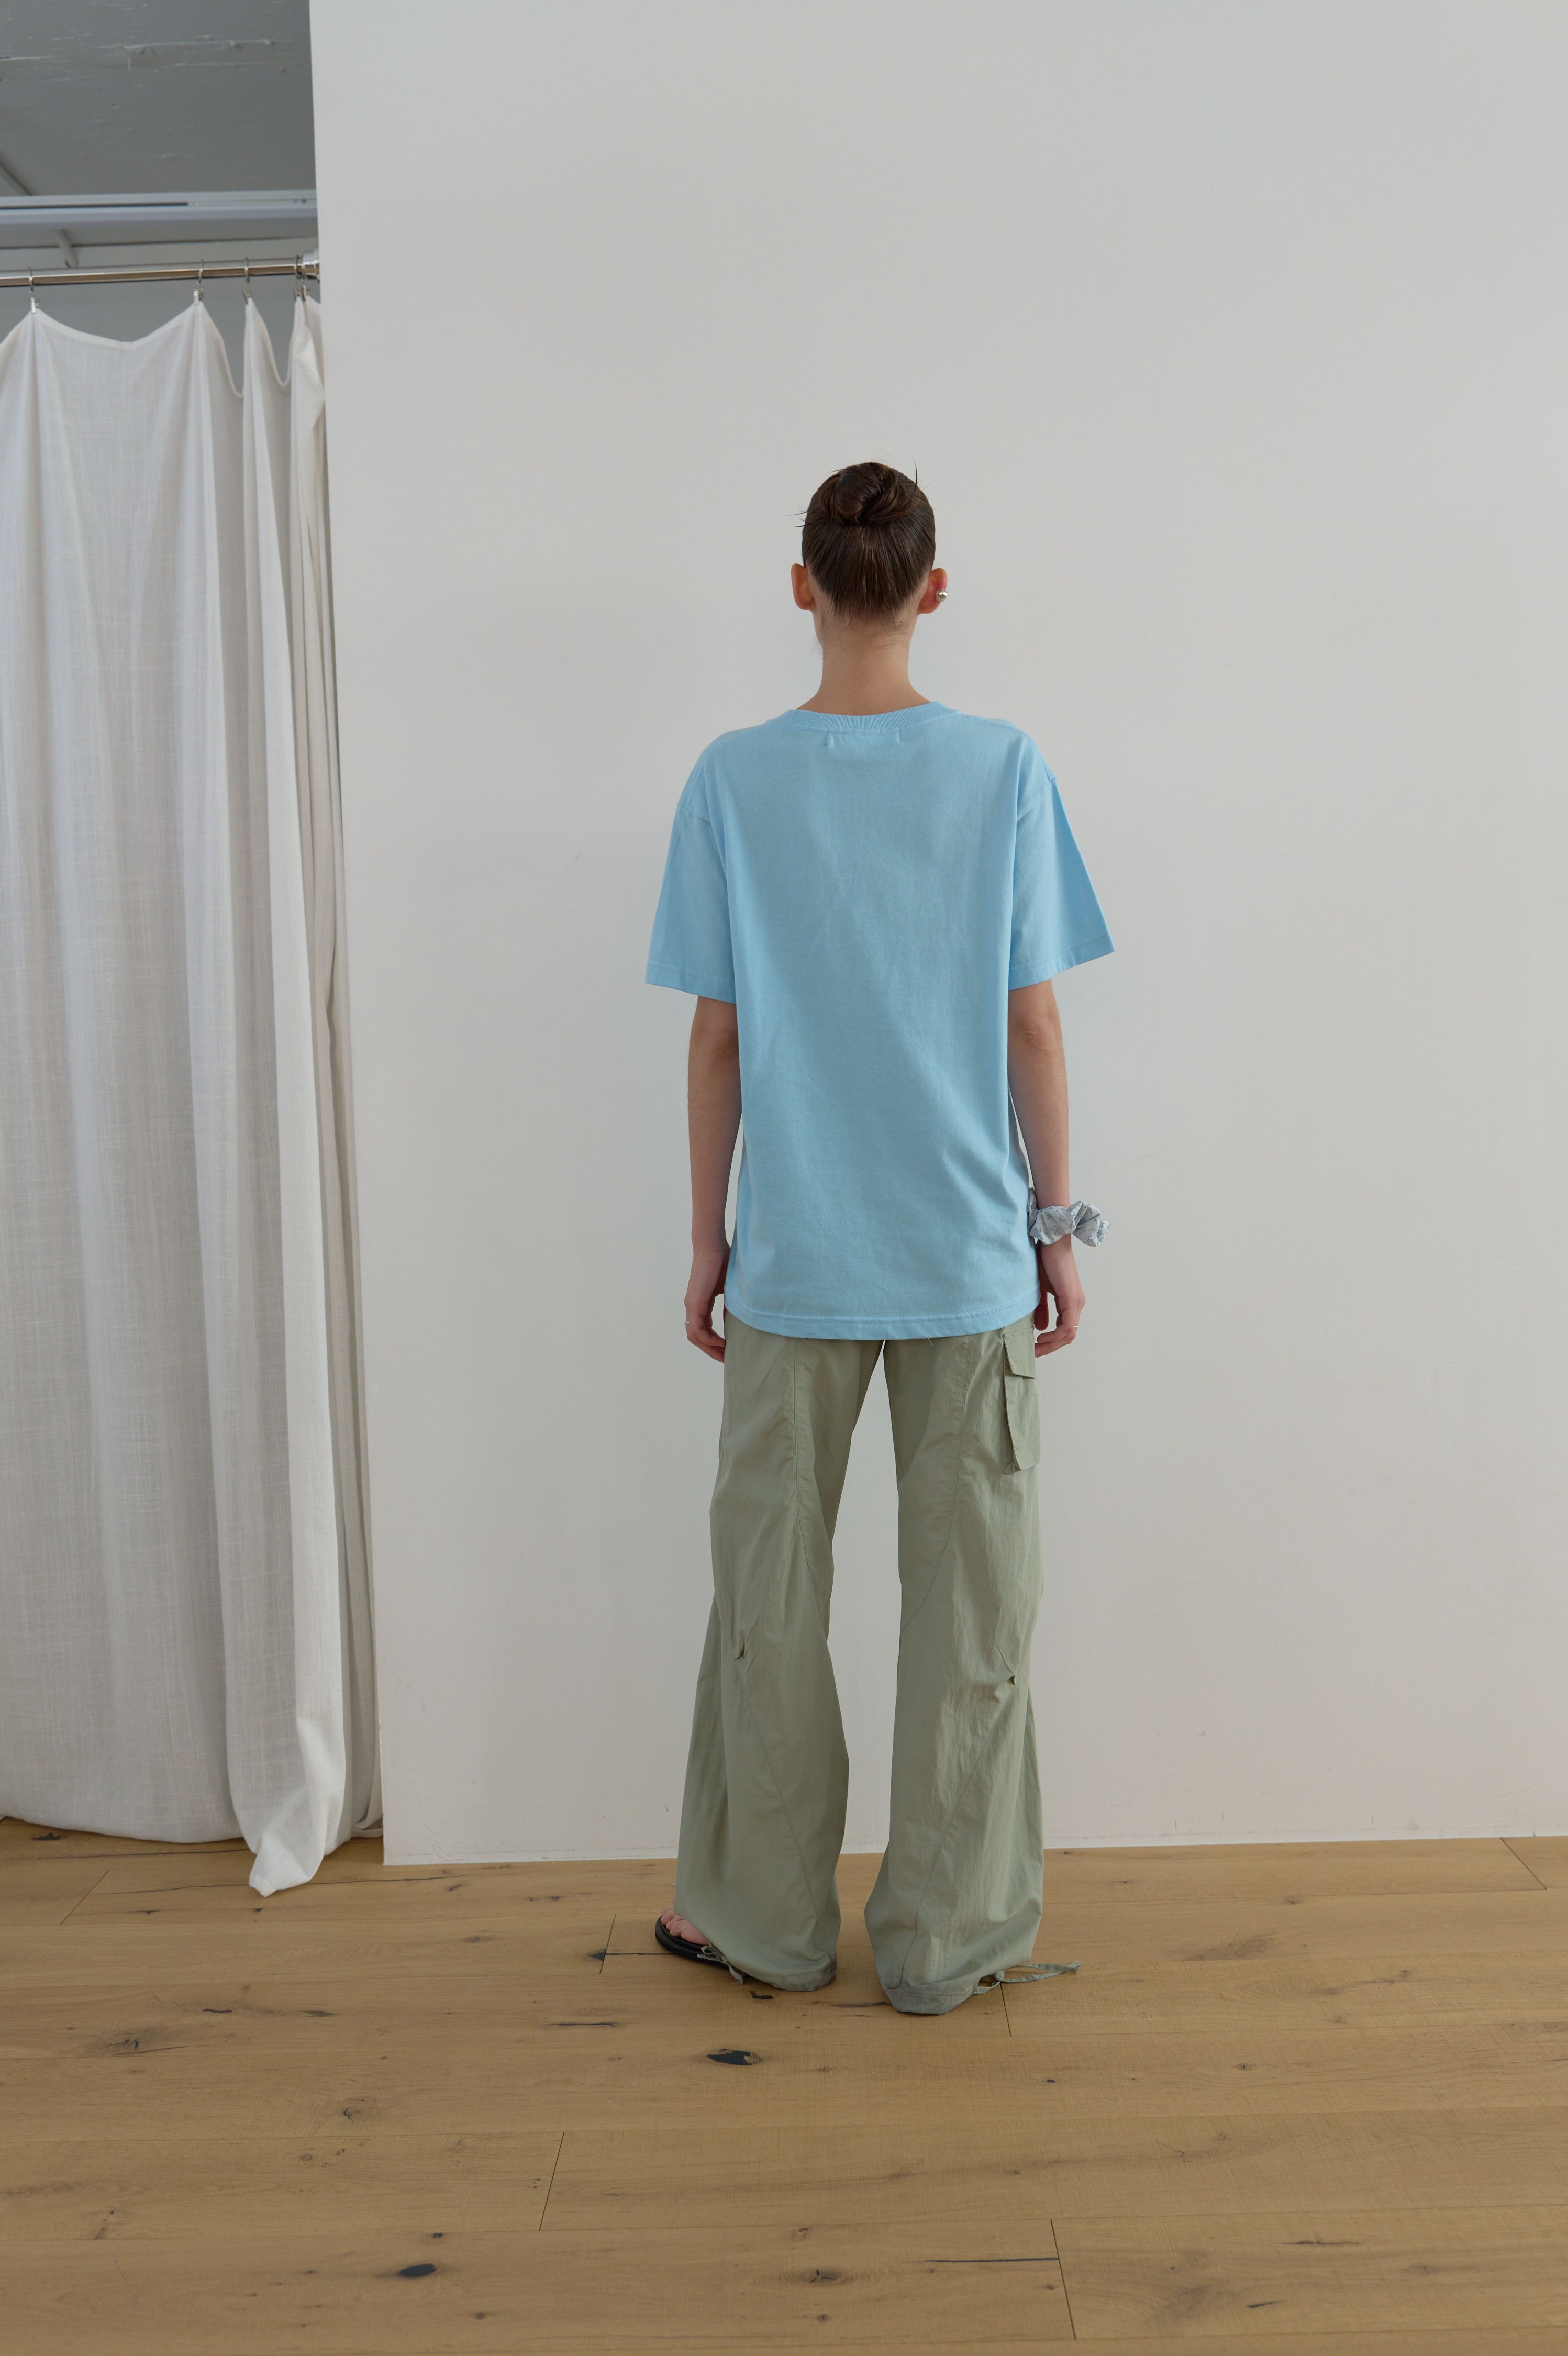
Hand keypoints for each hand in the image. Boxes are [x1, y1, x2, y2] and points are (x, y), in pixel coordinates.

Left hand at [685, 1241, 728, 1360]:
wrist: (713, 1247)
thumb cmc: (723, 1262)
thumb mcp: (729, 1290)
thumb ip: (730, 1306)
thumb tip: (736, 1322)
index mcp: (699, 1303)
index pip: (703, 1330)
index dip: (713, 1343)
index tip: (727, 1351)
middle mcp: (692, 1306)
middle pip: (696, 1337)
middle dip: (711, 1350)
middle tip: (726, 1359)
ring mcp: (691, 1305)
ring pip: (694, 1336)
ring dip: (709, 1348)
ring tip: (724, 1354)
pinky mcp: (694, 1302)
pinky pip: (697, 1329)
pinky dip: (708, 1339)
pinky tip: (721, 1343)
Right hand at [1034, 1238, 1083, 1356]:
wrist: (1051, 1242)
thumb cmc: (1044, 1261)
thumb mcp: (1039, 1289)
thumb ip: (1041, 1309)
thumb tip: (1040, 1328)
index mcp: (1070, 1302)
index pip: (1065, 1330)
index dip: (1052, 1342)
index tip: (1035, 1347)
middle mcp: (1077, 1304)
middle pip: (1068, 1336)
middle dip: (1051, 1347)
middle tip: (1034, 1353)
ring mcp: (1076, 1302)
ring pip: (1069, 1333)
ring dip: (1052, 1344)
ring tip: (1036, 1348)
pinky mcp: (1071, 1298)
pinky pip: (1067, 1325)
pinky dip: (1055, 1334)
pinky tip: (1041, 1336)